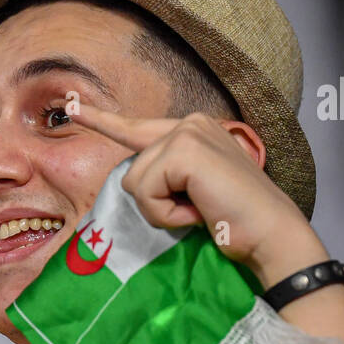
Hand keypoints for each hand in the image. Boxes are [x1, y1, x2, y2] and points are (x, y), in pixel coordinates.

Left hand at [69, 105, 327, 287]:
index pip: (137, 127)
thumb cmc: (237, 222)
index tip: (72, 108)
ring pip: (136, 181)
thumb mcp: (195, 192)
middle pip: (133, 169)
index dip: (103, 121)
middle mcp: (191, 123)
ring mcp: (189, 133)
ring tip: (201, 211)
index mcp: (194, 130)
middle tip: (198, 210)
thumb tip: (134, 181)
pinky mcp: (185, 151)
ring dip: (163, 210)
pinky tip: (199, 212)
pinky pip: (146, 192)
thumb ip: (168, 177)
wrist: (271, 235)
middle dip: (156, 201)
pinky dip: (167, 213)